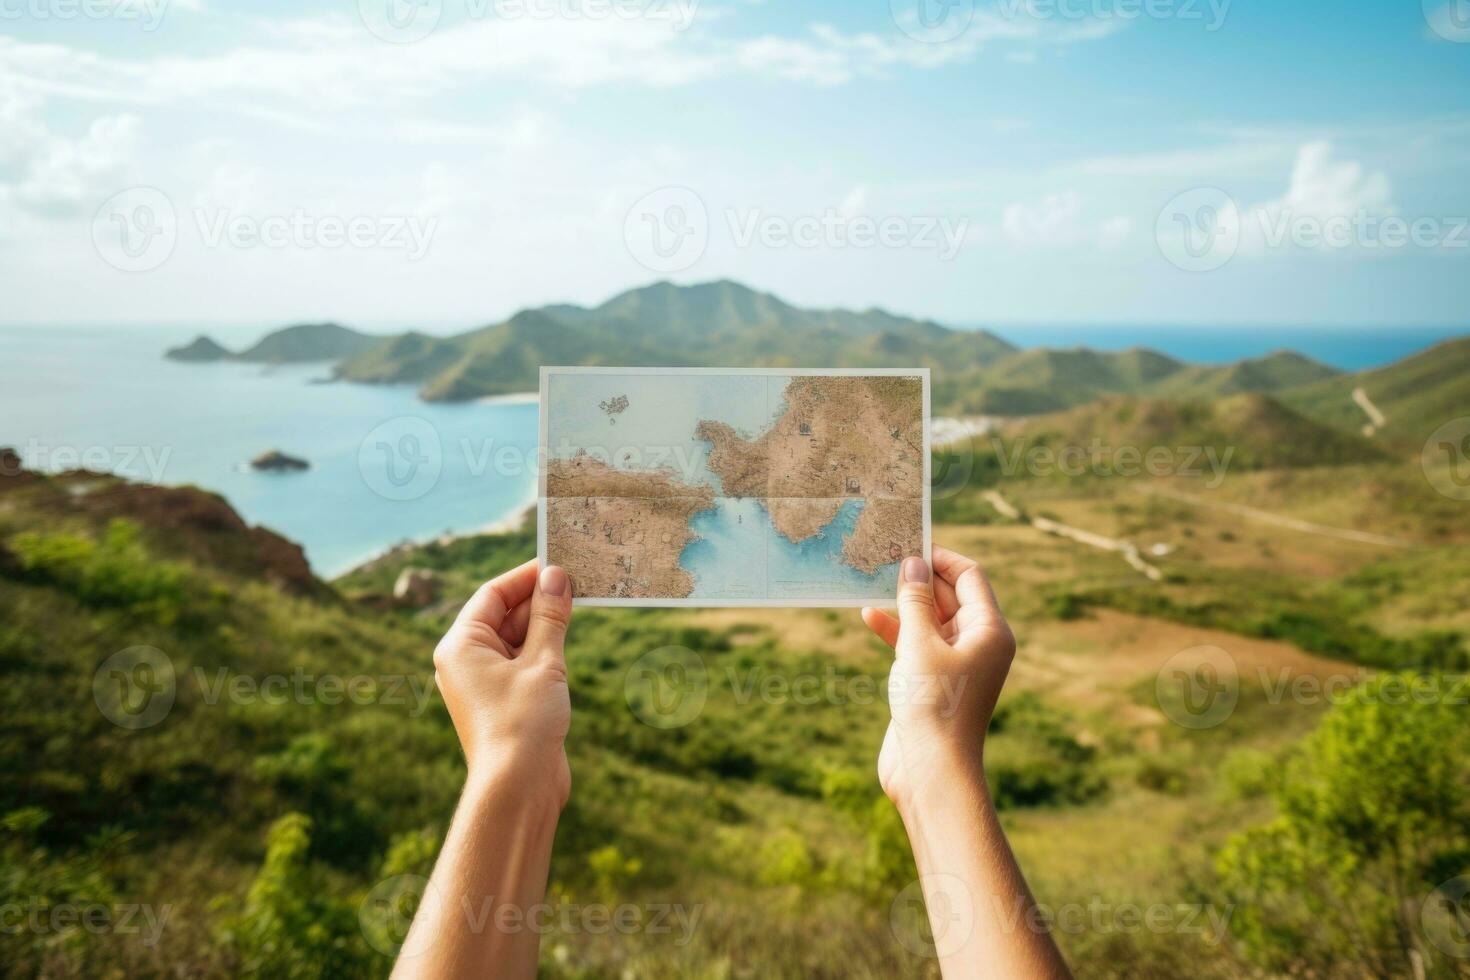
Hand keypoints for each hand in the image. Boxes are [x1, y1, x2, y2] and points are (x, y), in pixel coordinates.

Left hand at [432, 560, 573, 808]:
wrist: (518, 789)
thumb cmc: (523, 723)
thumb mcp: (543, 661)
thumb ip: (550, 616)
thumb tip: (557, 576)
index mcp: (460, 646)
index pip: (493, 594)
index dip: (527, 576)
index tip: (560, 563)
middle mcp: (465, 661)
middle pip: (503, 615)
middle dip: (540, 600)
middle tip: (579, 582)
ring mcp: (483, 683)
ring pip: (515, 640)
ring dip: (545, 625)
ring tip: (580, 606)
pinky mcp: (503, 702)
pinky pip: (522, 663)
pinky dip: (544, 651)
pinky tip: (569, 643)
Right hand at [861, 547, 1014, 810]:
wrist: (930, 771)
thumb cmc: (933, 705)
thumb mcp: (919, 644)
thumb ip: (915, 600)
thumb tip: (913, 563)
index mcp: (990, 630)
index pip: (969, 575)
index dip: (940, 557)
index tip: (907, 543)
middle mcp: (979, 643)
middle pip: (950, 595)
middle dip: (919, 577)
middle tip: (883, 555)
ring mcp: (956, 663)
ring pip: (930, 618)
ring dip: (904, 602)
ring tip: (871, 580)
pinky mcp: (934, 681)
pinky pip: (917, 643)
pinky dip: (896, 629)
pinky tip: (869, 616)